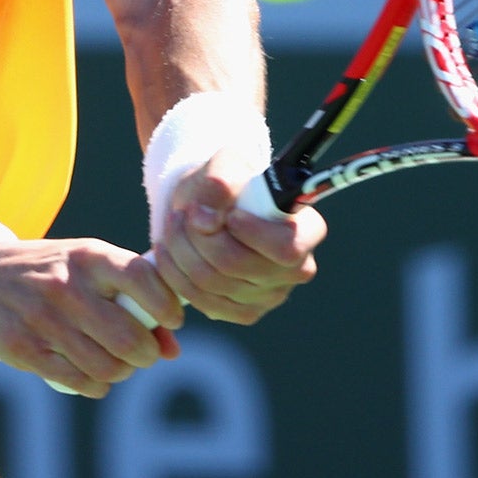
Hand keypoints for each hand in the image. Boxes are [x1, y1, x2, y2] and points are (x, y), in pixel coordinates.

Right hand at [0, 238, 182, 397]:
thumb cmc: (55, 273)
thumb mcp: (91, 268)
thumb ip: (135, 298)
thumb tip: (172, 349)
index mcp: (89, 257)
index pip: (141, 278)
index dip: (166, 305)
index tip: (173, 320)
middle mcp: (67, 286)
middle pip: (128, 337)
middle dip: (147, 353)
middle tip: (145, 352)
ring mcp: (44, 320)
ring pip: (107, 366)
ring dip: (123, 371)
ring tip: (120, 363)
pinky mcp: (26, 350)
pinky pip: (79, 382)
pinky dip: (98, 385)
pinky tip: (95, 376)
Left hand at [154, 159, 324, 324]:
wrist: (209, 206)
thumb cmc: (226, 183)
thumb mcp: (224, 164)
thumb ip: (219, 181)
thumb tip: (207, 219)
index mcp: (307, 229)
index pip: (287, 247)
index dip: (253, 234)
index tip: (228, 215)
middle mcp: (297, 269)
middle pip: (238, 265)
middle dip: (200, 236)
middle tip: (184, 212)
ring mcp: (272, 295)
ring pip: (213, 282)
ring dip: (182, 250)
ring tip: (175, 223)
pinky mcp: (245, 312)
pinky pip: (202, 300)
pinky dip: (177, 274)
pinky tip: (171, 250)